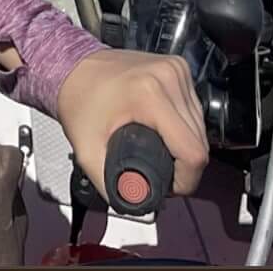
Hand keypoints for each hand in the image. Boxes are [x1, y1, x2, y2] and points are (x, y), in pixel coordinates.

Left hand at [53, 48, 209, 201]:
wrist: (72, 67)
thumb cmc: (77, 100)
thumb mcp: (88, 150)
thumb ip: (111, 185)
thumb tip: (137, 205)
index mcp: (149, 94)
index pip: (192, 152)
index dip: (185, 180)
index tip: (169, 186)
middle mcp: (168, 77)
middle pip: (199, 141)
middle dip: (183, 166)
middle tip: (158, 169)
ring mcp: (175, 69)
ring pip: (201, 125)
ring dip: (186, 145)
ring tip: (160, 149)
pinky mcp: (178, 67)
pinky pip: (194, 108)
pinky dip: (185, 125)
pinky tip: (166, 130)